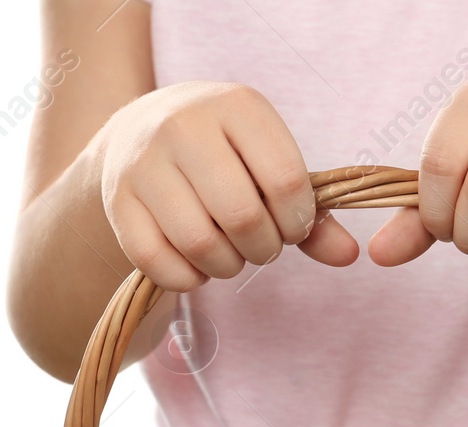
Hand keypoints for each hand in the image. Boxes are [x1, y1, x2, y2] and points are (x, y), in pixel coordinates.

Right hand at [98, 81, 357, 290]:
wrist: (139, 135)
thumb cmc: (226, 158)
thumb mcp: (270, 166)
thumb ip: (313, 214)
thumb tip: (350, 257)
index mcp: (237, 106)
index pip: (286, 181)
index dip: (298, 222)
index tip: (292, 227)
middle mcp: (184, 125)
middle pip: (243, 217)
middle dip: (264, 249)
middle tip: (261, 247)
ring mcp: (144, 161)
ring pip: (201, 244)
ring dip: (227, 267)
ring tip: (231, 256)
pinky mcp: (118, 201)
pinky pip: (160, 262)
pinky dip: (188, 279)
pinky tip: (196, 265)